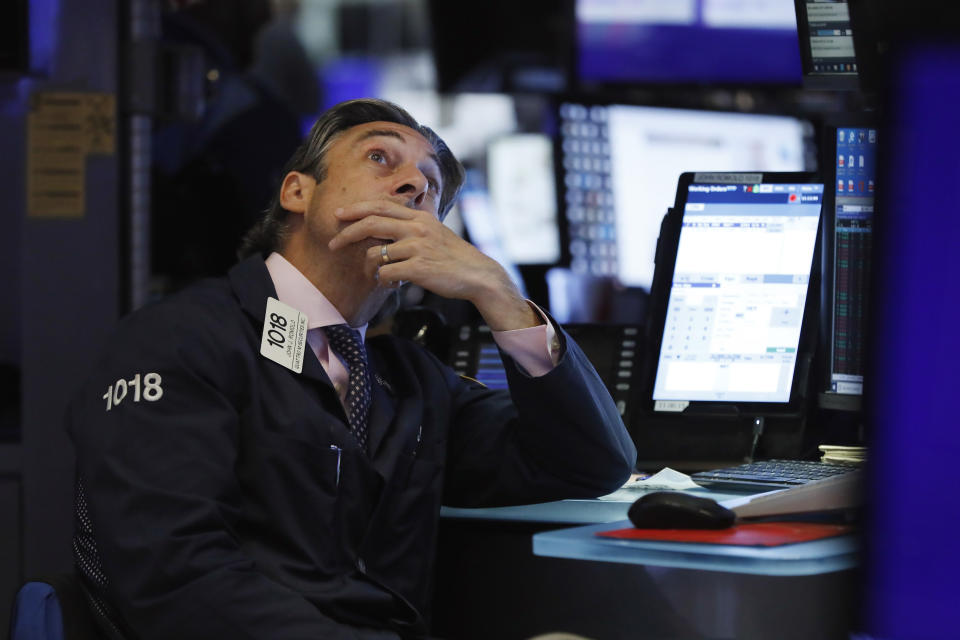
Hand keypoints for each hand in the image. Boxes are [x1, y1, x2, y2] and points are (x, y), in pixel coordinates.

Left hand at [327, 200, 541, 330]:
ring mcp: (418, 248)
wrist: (478, 274)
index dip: (356, 209)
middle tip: (332, 244)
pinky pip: (387, 273)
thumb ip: (411, 227)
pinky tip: (392, 283)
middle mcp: (417, 228)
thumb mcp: (434, 233)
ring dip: (369, 266)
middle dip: (346, 234)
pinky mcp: (419, 268)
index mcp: (419, 217)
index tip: (339, 215)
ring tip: (376, 274)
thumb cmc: (454, 257)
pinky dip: (384, 280)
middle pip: (371, 224)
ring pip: (376, 253)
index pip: (381, 206)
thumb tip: (383, 230)